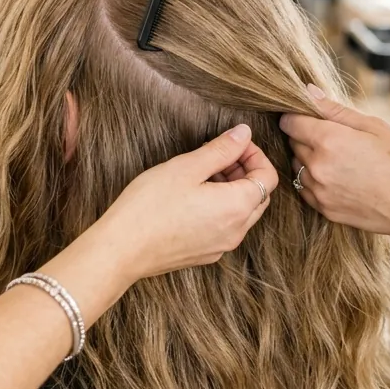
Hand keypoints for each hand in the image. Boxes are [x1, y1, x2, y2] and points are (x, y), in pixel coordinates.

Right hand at [99, 124, 278, 281]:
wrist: (121, 250)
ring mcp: (221, 246)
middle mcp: (236, 231)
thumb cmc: (150, 206)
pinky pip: (226, 227)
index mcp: (237, 207)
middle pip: (259, 196)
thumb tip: (244, 133)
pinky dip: (221, 207)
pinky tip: (194, 196)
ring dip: (233, 189)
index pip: (268, 177)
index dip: (255, 154)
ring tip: (203, 172)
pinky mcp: (205, 255)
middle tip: (219, 155)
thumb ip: (221, 149)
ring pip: (243, 213)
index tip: (233, 143)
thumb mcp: (187, 167)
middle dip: (246, 171)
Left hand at [280, 90, 389, 252]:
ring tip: (341, 160)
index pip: (290, 122)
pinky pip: (305, 188)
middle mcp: (317, 166)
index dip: (298, 116)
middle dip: (306, 136)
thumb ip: (335, 110)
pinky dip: (315, 180)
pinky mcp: (323, 209)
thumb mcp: (374, 126)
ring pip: (297, 166)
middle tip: (336, 139)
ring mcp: (319, 190)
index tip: (311, 118)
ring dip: (309, 159)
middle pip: (293, 143)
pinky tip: (339, 178)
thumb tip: (307, 92)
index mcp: (329, 141)